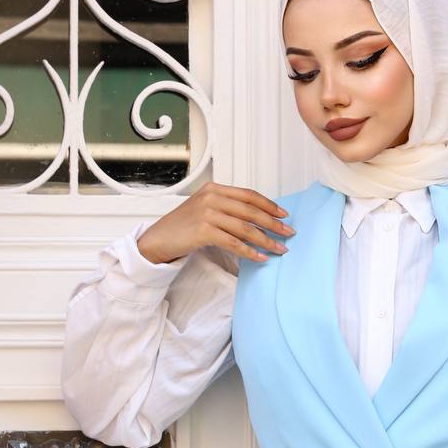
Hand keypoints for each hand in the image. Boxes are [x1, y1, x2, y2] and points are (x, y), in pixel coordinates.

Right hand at [136, 181, 295, 264]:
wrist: (159, 239)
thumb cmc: (183, 226)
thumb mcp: (205, 208)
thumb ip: (227, 208)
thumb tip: (257, 219)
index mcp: (215, 189)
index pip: (249, 195)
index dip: (269, 205)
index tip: (284, 214)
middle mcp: (212, 198)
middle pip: (251, 211)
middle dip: (273, 223)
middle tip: (289, 233)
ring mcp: (208, 214)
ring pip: (246, 228)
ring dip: (267, 240)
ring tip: (280, 249)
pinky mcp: (204, 231)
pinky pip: (234, 243)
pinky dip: (250, 251)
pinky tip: (261, 257)